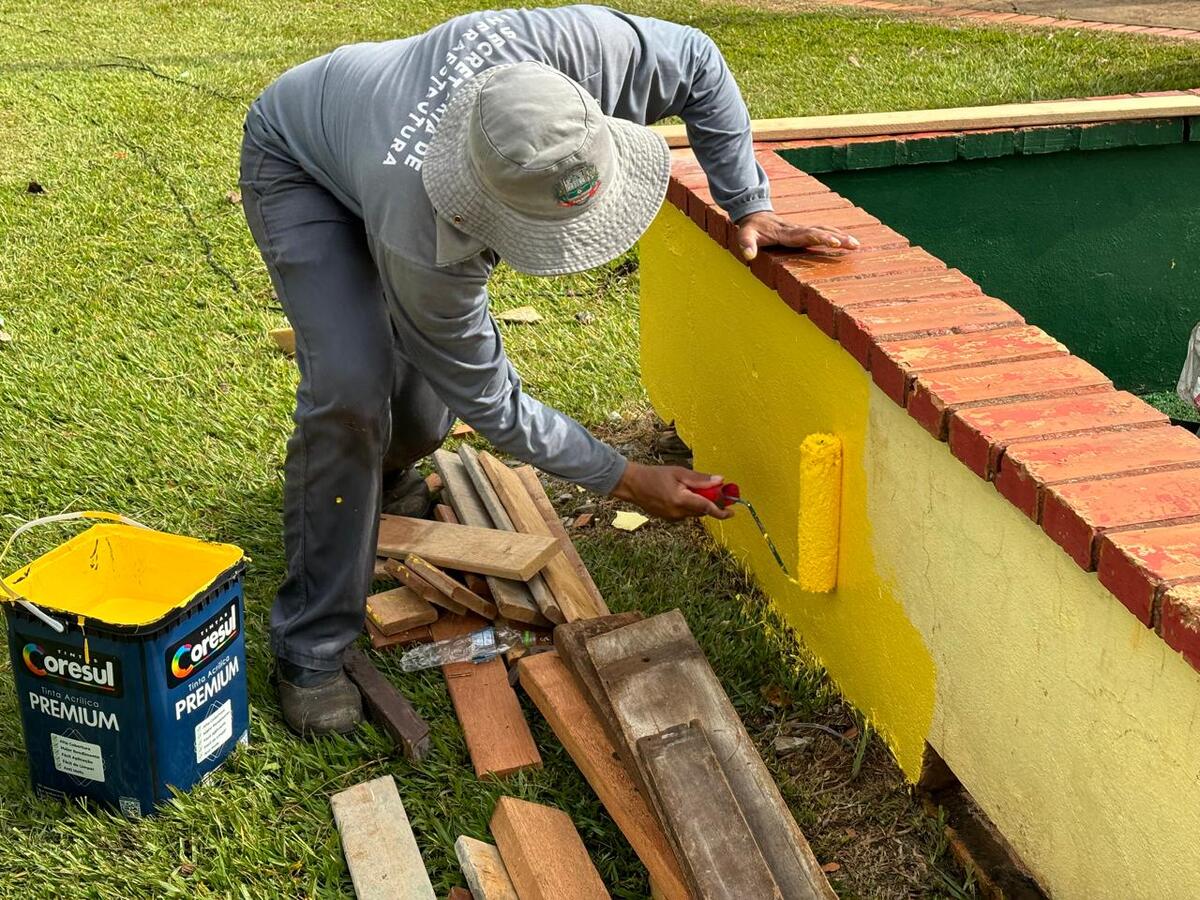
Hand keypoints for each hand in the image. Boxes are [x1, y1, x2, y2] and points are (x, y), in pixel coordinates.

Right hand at [609, 462, 734, 520]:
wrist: (632, 484)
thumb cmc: (655, 475)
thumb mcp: (679, 472)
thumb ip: (700, 479)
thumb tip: (720, 481)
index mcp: (681, 500)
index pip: (707, 508)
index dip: (722, 511)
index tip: (733, 512)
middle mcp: (677, 512)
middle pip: (702, 510)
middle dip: (710, 502)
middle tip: (715, 489)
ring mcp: (672, 517)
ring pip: (694, 512)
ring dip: (699, 503)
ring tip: (690, 487)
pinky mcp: (668, 518)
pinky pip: (685, 513)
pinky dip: (689, 505)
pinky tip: (681, 493)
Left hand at [735, 210, 860, 260]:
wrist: (755, 214)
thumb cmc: (751, 228)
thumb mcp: (744, 235)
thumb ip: (746, 244)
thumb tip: (748, 256)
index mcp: (786, 233)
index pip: (806, 235)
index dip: (820, 238)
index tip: (834, 242)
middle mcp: (797, 230)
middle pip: (821, 232)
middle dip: (837, 238)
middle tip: (853, 245)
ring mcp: (802, 229)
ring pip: (825, 230)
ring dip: (841, 236)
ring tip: (856, 245)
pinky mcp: (804, 231)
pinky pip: (823, 232)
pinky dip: (837, 235)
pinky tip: (848, 241)